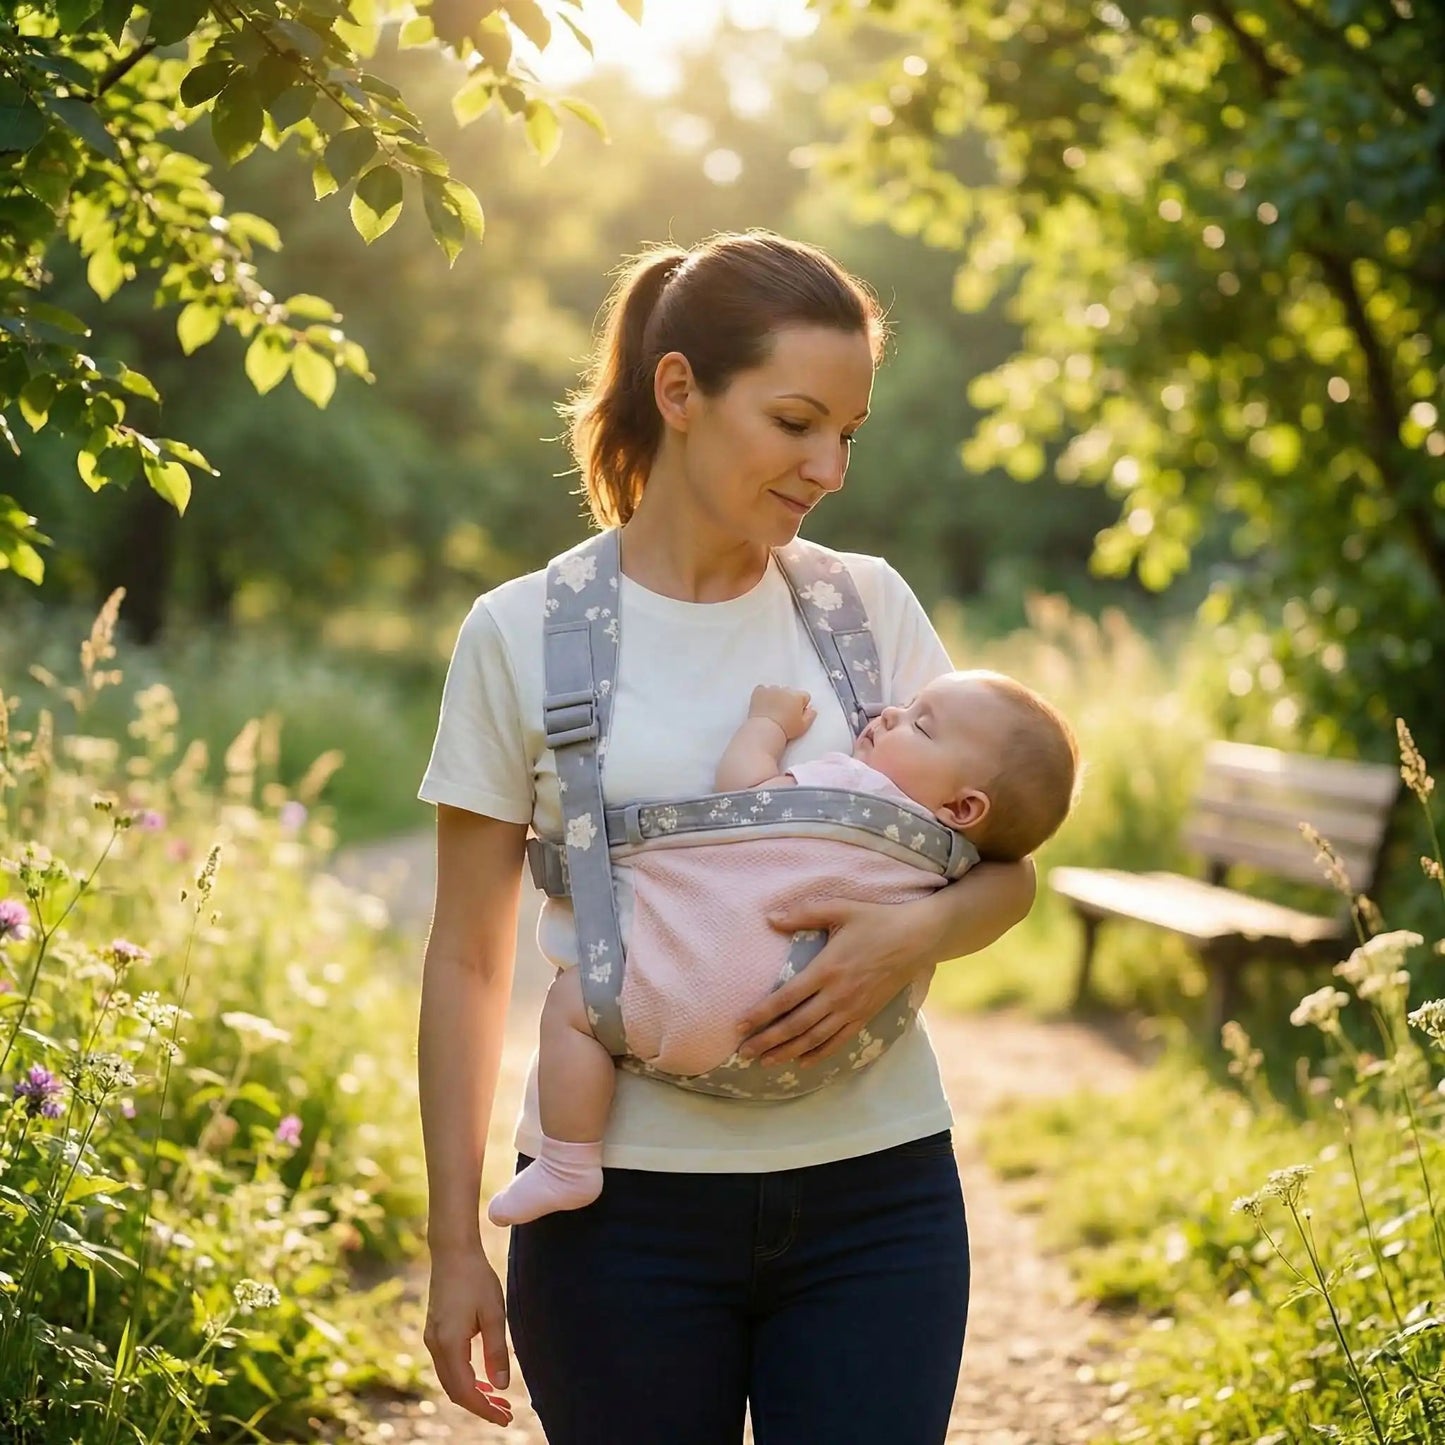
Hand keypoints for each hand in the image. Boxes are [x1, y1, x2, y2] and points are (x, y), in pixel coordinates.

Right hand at [422, 1243, 513, 1426]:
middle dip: (480, 1405)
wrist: (452, 1252)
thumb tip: (501, 1386)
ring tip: (498, 1398)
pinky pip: (447, 1365)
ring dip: (472, 1392)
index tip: (505, 1418)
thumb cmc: (476, 1278)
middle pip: (455, 1390)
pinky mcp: (434, 1331)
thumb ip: (497, 1352)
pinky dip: (464, 1377)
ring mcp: (432, 1338)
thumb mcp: (494, 1314)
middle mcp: (435, 1346)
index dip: (485, 1409)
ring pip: (450, 1379)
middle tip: (506, 1412)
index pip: (466, 1391)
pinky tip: (482, 1377)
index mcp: (449, 1344)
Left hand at [735, 896, 932, 1066]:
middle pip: (796, 1025)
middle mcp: (838, 994)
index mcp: (827, 969)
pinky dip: (819, 1054)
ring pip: (815, 1038)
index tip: (740, 1025)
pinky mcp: (866, 1015)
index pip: (786, 998)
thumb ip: (803, 914)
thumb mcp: (840, 908)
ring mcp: (853, 1008)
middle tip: (744, 1052)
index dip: (761, 1014)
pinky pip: (839, 1040)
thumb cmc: (876, 920)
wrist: (918, 938)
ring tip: (765, 1062)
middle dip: (767, 1040)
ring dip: (788, 1051)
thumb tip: (769, 918)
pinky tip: (803, 1062)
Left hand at [749, 685, 815, 740]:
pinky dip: (763, 695)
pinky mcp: (759, 692)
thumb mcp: (804, 726)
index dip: (802, 705)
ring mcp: (771, 689)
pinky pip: (762, 689)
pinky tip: (763, 705)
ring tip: (772, 710)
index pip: (804, 696)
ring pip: (776, 690)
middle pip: (790, 692)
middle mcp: (785, 690)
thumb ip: (810, 715)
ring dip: (776, 697)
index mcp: (797, 696)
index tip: (797, 713)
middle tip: (784, 713)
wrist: (765, 730)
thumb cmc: (785, 729)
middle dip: (789, 700)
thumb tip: (812, 709)